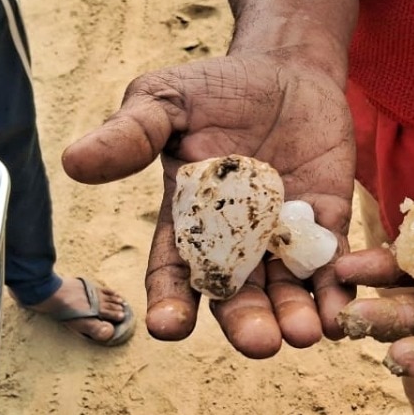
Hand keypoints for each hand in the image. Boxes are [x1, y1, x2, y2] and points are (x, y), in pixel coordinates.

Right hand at [62, 51, 354, 357]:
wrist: (287, 70)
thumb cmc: (217, 88)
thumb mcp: (166, 102)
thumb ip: (130, 135)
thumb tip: (73, 162)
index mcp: (187, 222)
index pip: (173, 273)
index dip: (171, 302)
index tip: (169, 328)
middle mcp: (234, 245)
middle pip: (236, 297)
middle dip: (246, 323)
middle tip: (260, 344)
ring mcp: (281, 239)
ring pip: (285, 292)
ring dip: (294, 317)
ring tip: (303, 335)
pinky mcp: (326, 227)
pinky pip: (330, 268)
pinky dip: (335, 294)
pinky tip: (340, 316)